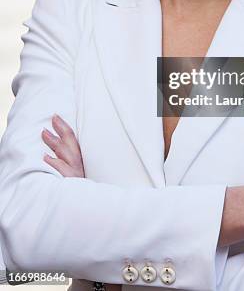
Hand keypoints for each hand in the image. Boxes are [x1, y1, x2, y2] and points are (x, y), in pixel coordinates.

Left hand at [41, 116, 125, 290]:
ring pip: (66, 157)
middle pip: (71, 145)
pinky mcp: (74, 188)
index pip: (77, 143)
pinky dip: (55, 166)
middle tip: (52, 118)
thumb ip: (82, 171)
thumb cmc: (97, 200)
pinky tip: (45, 160)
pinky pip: (64, 175)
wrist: (105, 219)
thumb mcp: (90, 182)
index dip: (67, 129)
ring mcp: (78, 178)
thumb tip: (76, 162)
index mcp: (87, 165)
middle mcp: (83, 169)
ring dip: (55, 145)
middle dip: (61, 131)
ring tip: (44, 134)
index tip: (58, 117)